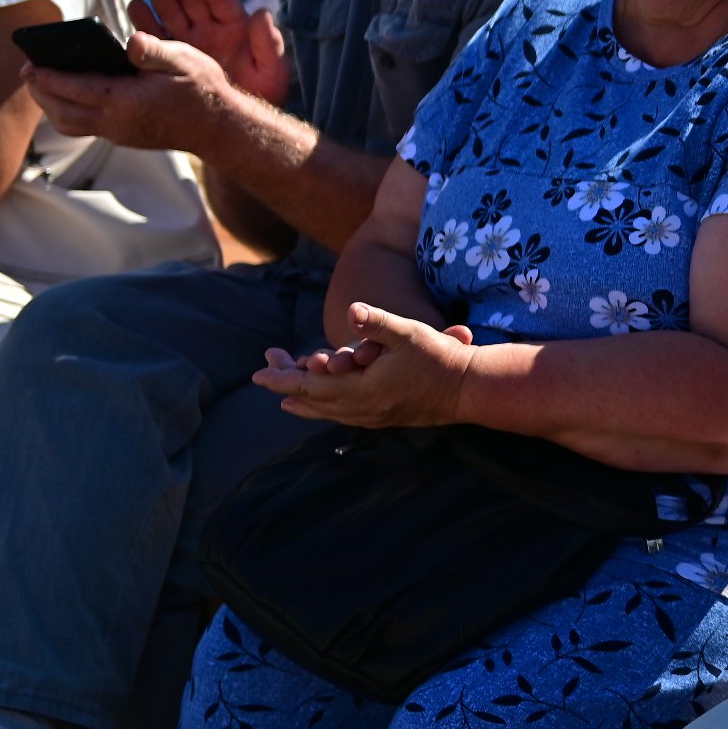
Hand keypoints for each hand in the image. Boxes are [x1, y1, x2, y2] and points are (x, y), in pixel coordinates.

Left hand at [32, 30, 251, 151]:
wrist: (221, 128)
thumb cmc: (203, 90)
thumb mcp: (183, 59)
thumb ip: (152, 49)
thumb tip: (128, 39)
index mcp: (125, 100)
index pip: (72, 88)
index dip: (46, 76)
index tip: (27, 64)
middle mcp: (116, 121)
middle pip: (61, 111)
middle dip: (40, 92)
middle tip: (29, 72)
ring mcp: (119, 133)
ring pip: (69, 124)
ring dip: (51, 106)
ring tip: (43, 85)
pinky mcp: (125, 137)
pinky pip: (85, 127)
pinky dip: (69, 112)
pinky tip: (72, 97)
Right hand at [139, 0, 288, 103]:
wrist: (241, 123)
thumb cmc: (264, 94)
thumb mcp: (272, 71)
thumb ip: (269, 44)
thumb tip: (263, 13)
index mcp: (237, 28)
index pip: (222, 0)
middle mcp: (211, 30)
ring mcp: (190, 42)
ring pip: (173, 11)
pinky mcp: (172, 56)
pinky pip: (157, 35)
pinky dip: (145, 22)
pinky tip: (135, 6)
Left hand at [253, 305, 476, 427]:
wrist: (470, 389)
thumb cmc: (441, 358)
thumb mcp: (409, 333)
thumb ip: (377, 323)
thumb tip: (351, 310)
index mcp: (362, 390)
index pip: (310, 386)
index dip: (282, 378)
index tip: (257, 372)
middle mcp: (363, 409)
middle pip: (313, 401)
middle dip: (286, 385)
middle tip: (265, 370)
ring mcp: (374, 417)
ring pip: (328, 413)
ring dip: (304, 402)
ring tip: (285, 398)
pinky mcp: (385, 418)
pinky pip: (344, 416)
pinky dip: (325, 410)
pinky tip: (325, 406)